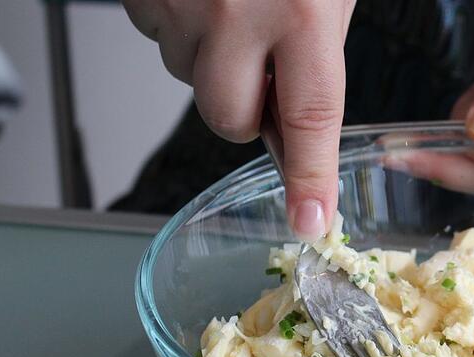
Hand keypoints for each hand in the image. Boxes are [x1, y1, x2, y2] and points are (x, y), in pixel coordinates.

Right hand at [121, 0, 355, 239]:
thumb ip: (316, 47)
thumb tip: (300, 110)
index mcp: (301, 13)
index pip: (310, 119)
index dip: (309, 177)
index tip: (310, 219)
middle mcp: (239, 13)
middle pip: (230, 120)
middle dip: (246, 111)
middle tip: (262, 65)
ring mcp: (185, 6)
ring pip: (188, 79)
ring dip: (210, 59)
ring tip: (231, 5)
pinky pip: (157, 39)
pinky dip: (179, 27)